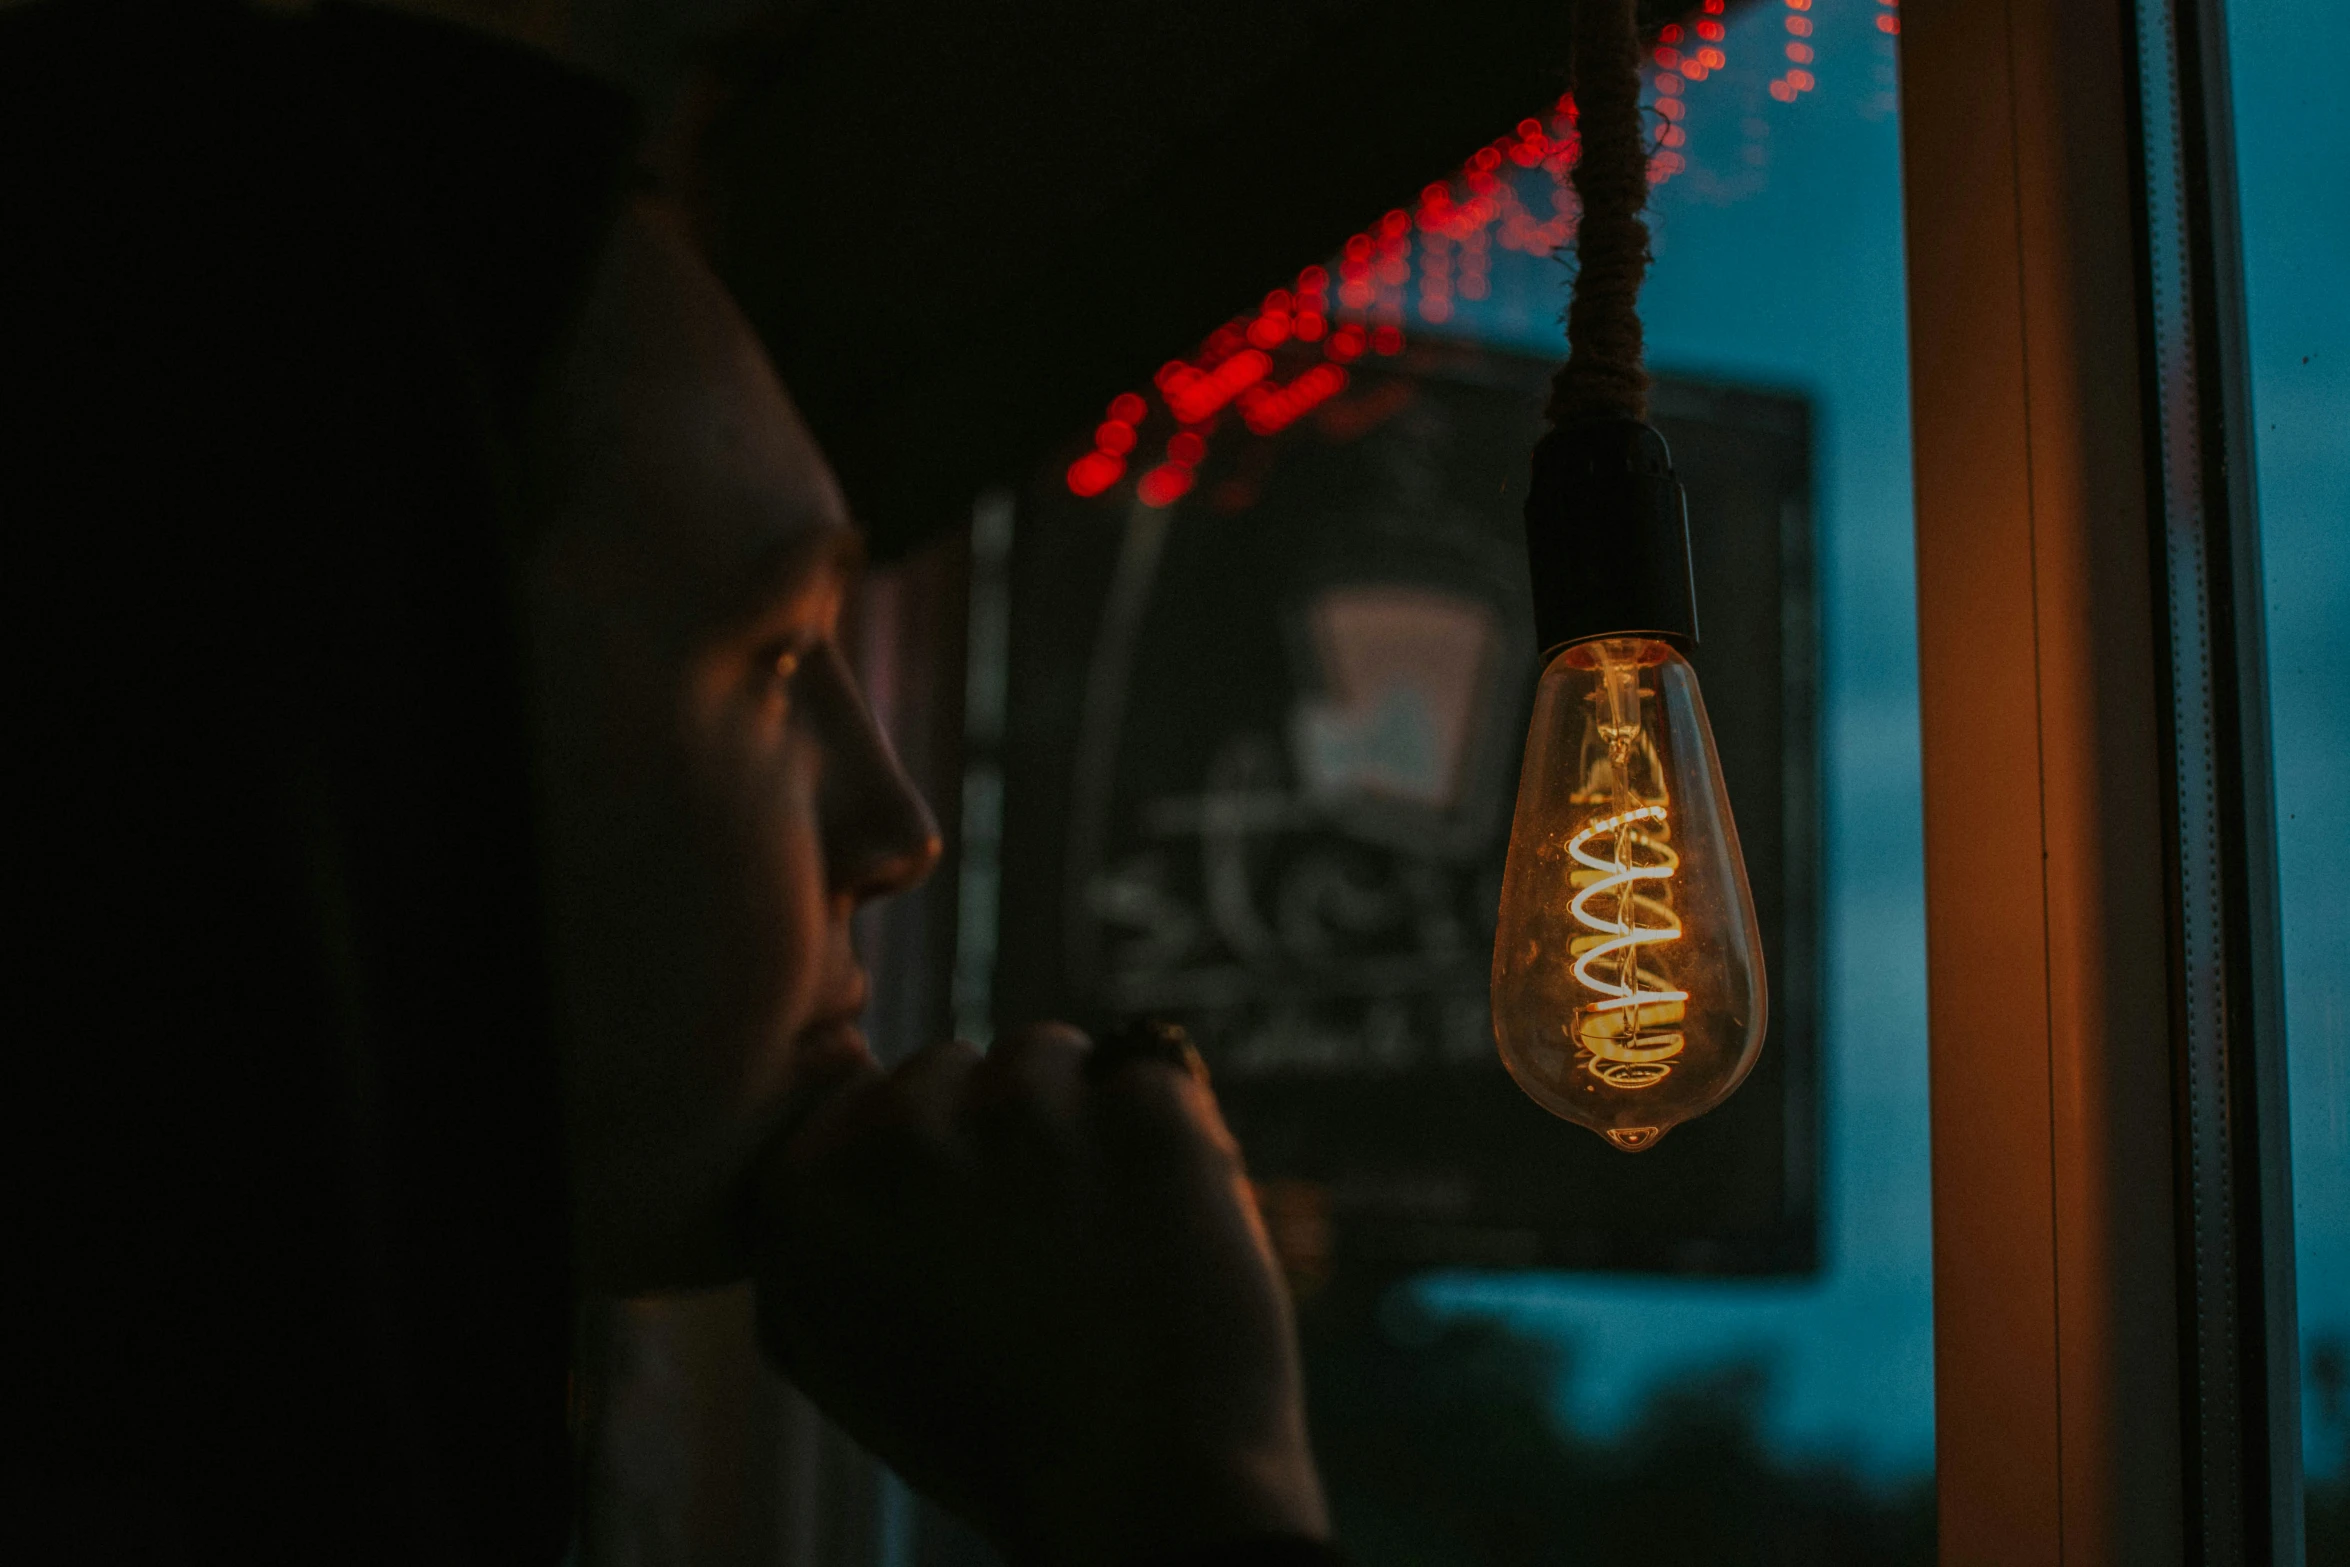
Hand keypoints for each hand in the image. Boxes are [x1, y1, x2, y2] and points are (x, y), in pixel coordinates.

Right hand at [741, 1023, 1328, 1565]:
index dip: (925, 1162)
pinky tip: (1164, 1224)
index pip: (866, 1101)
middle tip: (1038, 1247)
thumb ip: (812, 1238)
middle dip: (992, 1130)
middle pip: (951, 1067)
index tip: (965, 1232)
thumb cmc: (990, 1439)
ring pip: (1045, 1053)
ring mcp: (1025, 1108)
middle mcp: (900, 1132)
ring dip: (1073, 1115)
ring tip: (1101, 1238)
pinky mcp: (1141, 1104)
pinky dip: (1164, 1129)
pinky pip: (1149, 1068)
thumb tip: (835, 1132)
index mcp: (805, 1194)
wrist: (1141, 1493)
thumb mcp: (841, 1353)